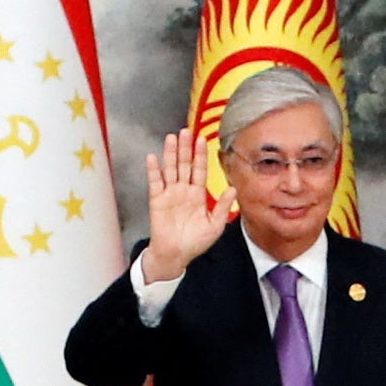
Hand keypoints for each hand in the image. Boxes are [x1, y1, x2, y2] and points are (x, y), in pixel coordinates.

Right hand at [136, 128, 232, 285]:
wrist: (176, 255)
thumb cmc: (195, 242)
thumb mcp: (215, 225)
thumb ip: (222, 206)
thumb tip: (232, 189)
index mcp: (197, 194)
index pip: (200, 170)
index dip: (201, 155)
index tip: (202, 139)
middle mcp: (183, 190)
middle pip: (184, 164)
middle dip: (186, 148)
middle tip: (186, 130)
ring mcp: (169, 194)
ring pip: (170, 169)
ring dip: (170, 154)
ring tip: (171, 138)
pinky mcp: (157, 201)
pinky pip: (155, 183)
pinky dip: (153, 170)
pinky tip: (153, 158)